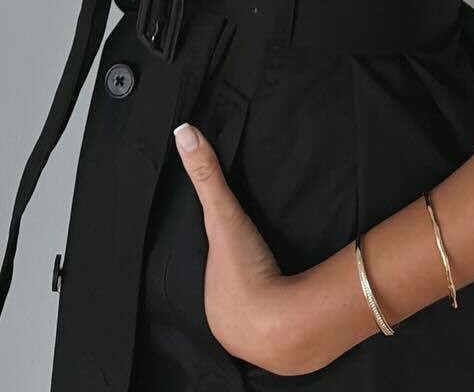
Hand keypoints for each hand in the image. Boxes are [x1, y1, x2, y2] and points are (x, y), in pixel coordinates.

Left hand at [171, 121, 324, 375]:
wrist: (278, 325)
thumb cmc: (242, 271)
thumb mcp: (223, 216)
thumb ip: (207, 175)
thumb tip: (183, 132)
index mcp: (209, 291)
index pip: (213, 266)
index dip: (222, 251)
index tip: (233, 240)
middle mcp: (223, 317)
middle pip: (231, 289)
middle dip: (242, 276)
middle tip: (257, 257)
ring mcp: (250, 336)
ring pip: (253, 309)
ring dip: (262, 295)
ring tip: (274, 279)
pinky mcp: (280, 342)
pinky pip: (277, 323)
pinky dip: (282, 313)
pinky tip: (290, 304)